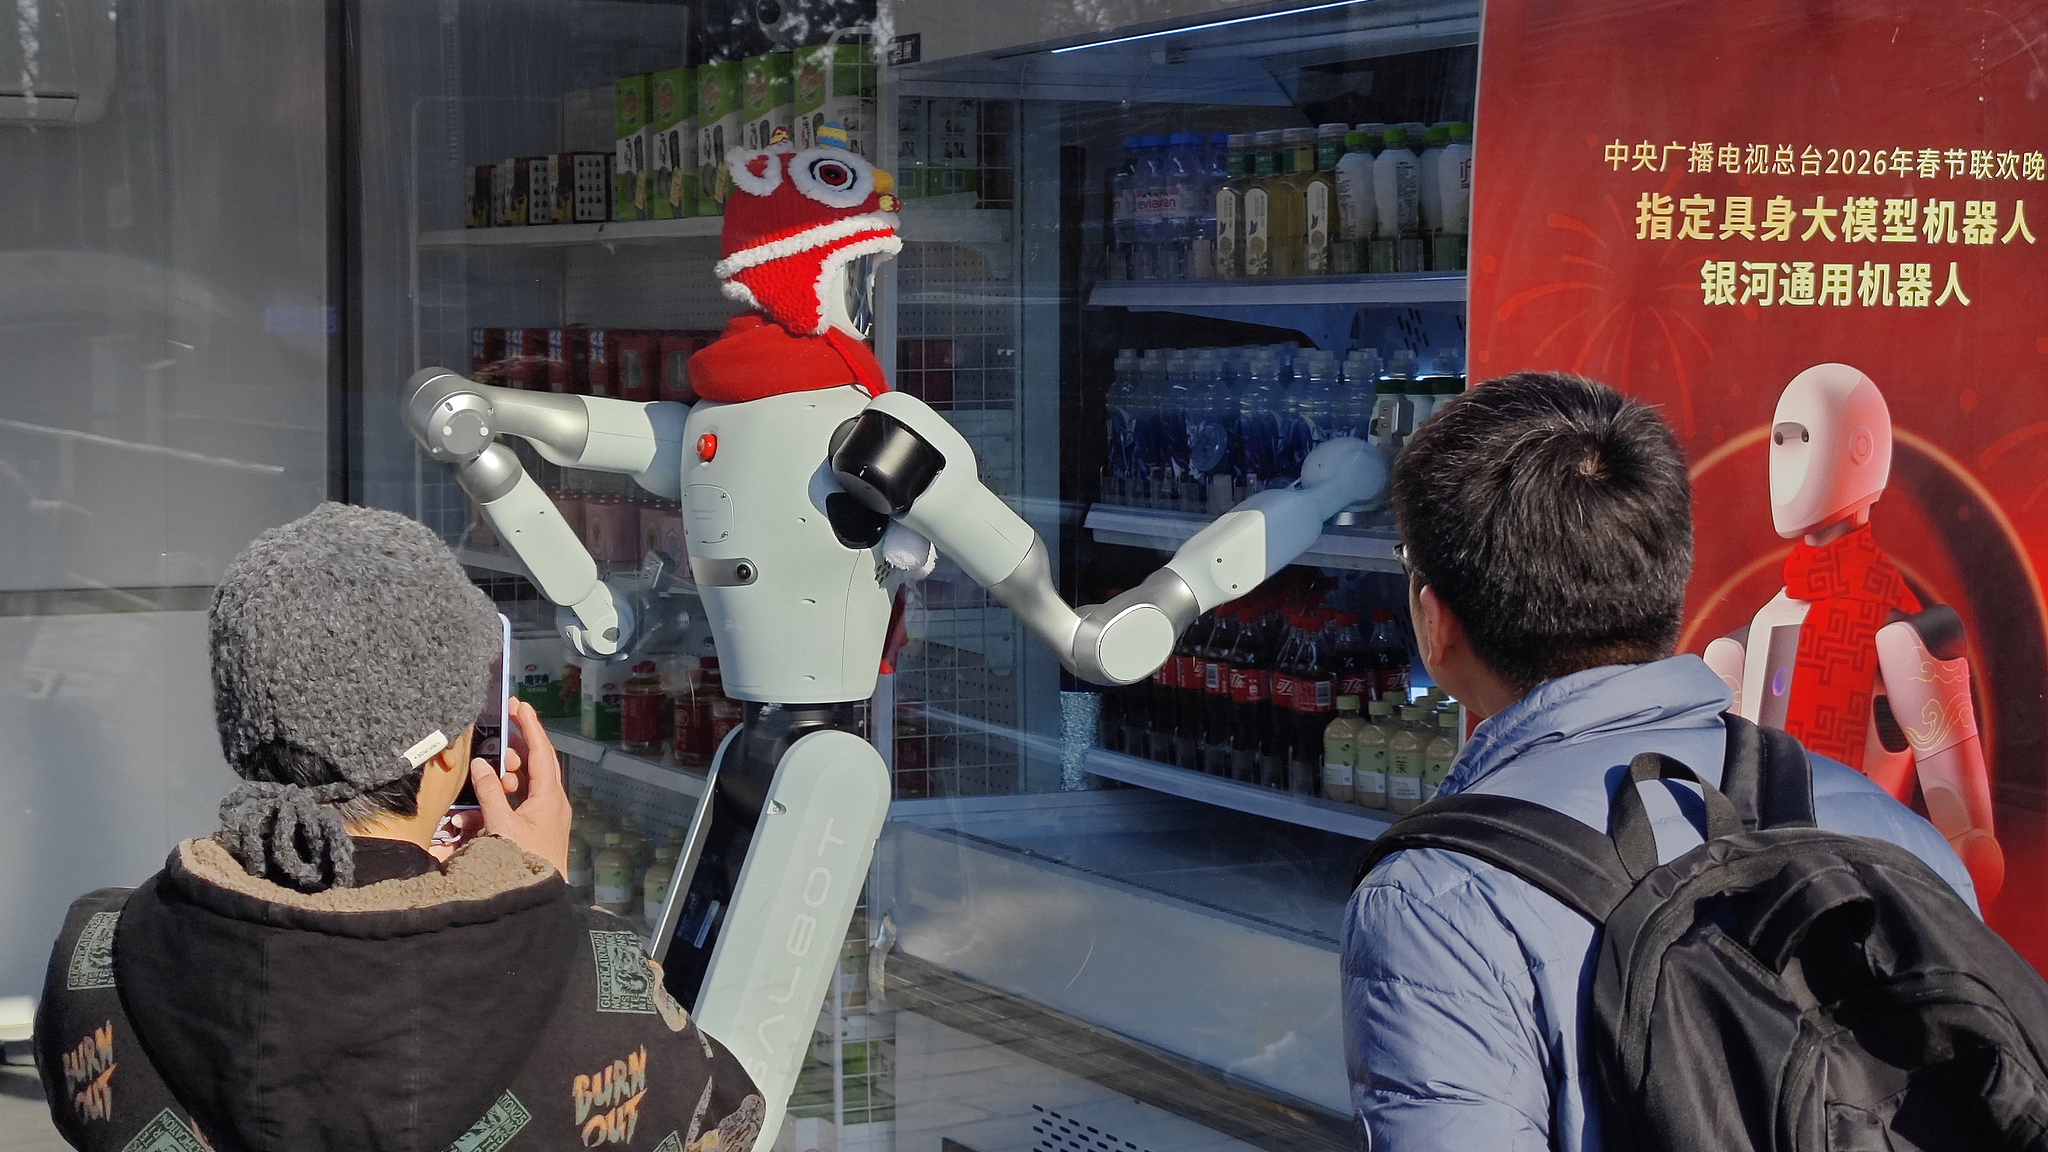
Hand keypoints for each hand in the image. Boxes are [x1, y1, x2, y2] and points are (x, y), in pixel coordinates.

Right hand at [468, 698, 571, 877]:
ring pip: (520, 786)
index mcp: (550, 796)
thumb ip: (490, 794)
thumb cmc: (524, 862)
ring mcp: (543, 816)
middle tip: (491, 745)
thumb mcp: (502, 826)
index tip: (517, 704)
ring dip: (498, 782)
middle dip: (510, 753)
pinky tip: (471, 814)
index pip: (541, 751)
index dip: (530, 725)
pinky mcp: (533, 830)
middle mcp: (551, 802)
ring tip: (480, 780)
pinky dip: (495, 804)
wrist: (537, 901)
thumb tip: (480, 765)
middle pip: (532, 765)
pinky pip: (514, 807)